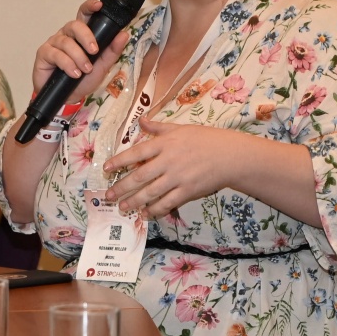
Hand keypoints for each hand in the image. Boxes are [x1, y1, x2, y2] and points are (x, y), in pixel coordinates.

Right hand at [30, 0, 131, 102]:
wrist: (68, 98)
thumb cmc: (83, 79)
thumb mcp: (102, 66)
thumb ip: (112, 51)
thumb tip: (124, 34)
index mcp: (81, 34)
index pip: (84, 14)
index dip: (89, 7)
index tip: (99, 5)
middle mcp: (67, 34)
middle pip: (74, 25)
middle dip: (86, 37)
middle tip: (94, 51)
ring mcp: (54, 43)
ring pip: (66, 42)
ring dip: (78, 57)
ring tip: (84, 70)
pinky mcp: (44, 53)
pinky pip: (56, 54)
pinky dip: (67, 64)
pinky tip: (73, 74)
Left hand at [102, 121, 245, 218]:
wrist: (230, 155)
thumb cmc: (206, 139)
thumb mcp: (181, 128)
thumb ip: (159, 127)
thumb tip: (141, 121)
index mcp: (165, 143)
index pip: (136, 152)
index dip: (119, 161)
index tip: (106, 169)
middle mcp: (169, 161)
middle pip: (140, 176)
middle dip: (121, 188)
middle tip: (108, 196)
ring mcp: (178, 177)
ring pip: (150, 192)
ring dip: (134, 202)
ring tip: (122, 208)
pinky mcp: (188, 191)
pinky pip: (167, 203)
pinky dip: (155, 210)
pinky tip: (145, 214)